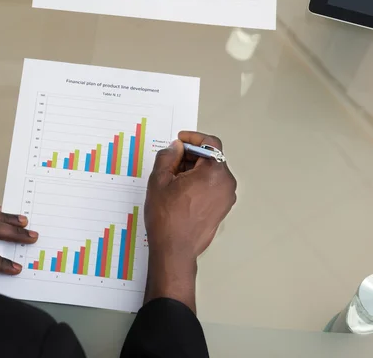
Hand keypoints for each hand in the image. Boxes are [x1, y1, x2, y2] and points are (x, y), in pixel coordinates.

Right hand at [144, 131, 236, 311]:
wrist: (174, 249)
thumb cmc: (168, 219)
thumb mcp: (159, 180)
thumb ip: (168, 156)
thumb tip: (175, 147)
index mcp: (214, 172)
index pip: (210, 142)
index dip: (193, 137)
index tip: (180, 140)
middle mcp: (226, 183)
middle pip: (211, 157)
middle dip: (190, 155)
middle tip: (171, 160)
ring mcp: (226, 197)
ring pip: (211, 172)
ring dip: (194, 169)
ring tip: (172, 179)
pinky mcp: (222, 207)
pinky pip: (212, 186)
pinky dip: (199, 182)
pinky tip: (180, 191)